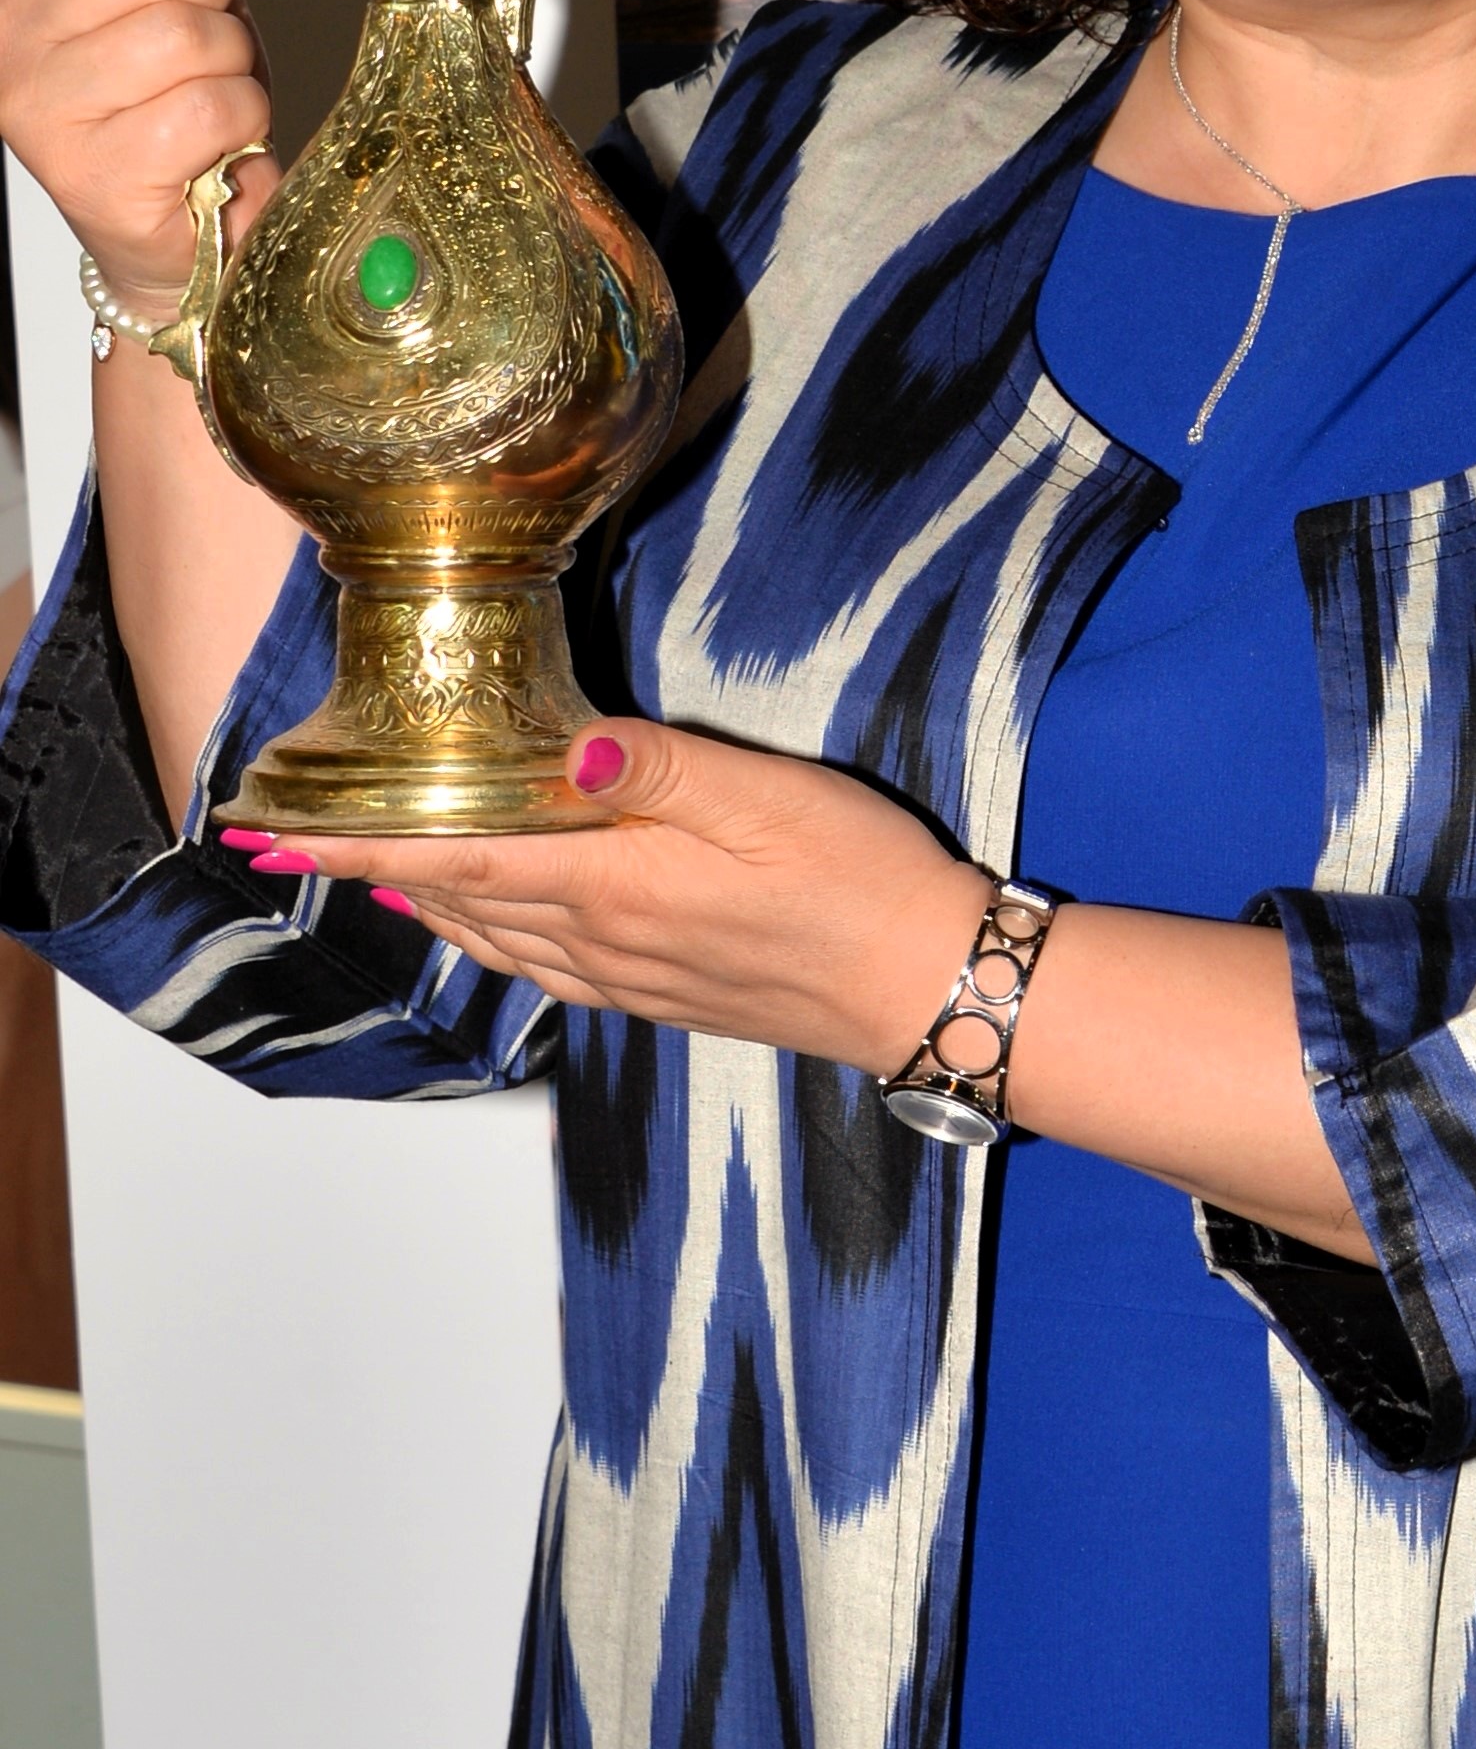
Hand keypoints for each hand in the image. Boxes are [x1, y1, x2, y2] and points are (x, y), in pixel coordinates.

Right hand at [0, 0, 278, 308]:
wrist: (179, 229)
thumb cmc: (166, 90)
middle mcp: (2, 34)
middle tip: (204, 29)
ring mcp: (37, 107)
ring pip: (186, 30)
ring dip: (229, 60)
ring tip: (204, 88)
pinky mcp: (92, 173)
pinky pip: (210, 102)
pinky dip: (238, 119)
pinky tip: (210, 141)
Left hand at [229, 716, 984, 1069]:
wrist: (929, 989)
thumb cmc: (861, 880)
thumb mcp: (766, 798)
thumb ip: (656, 770)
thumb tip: (557, 752)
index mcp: (613, 882)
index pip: (453, 851)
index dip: (355, 837)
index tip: (271, 826)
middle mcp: (600, 941)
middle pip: (455, 896)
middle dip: (368, 863)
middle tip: (292, 834)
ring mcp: (627, 978)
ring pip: (491, 935)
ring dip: (422, 899)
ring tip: (366, 867)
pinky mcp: (659, 996)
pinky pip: (540, 965)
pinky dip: (485, 934)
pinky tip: (482, 922)